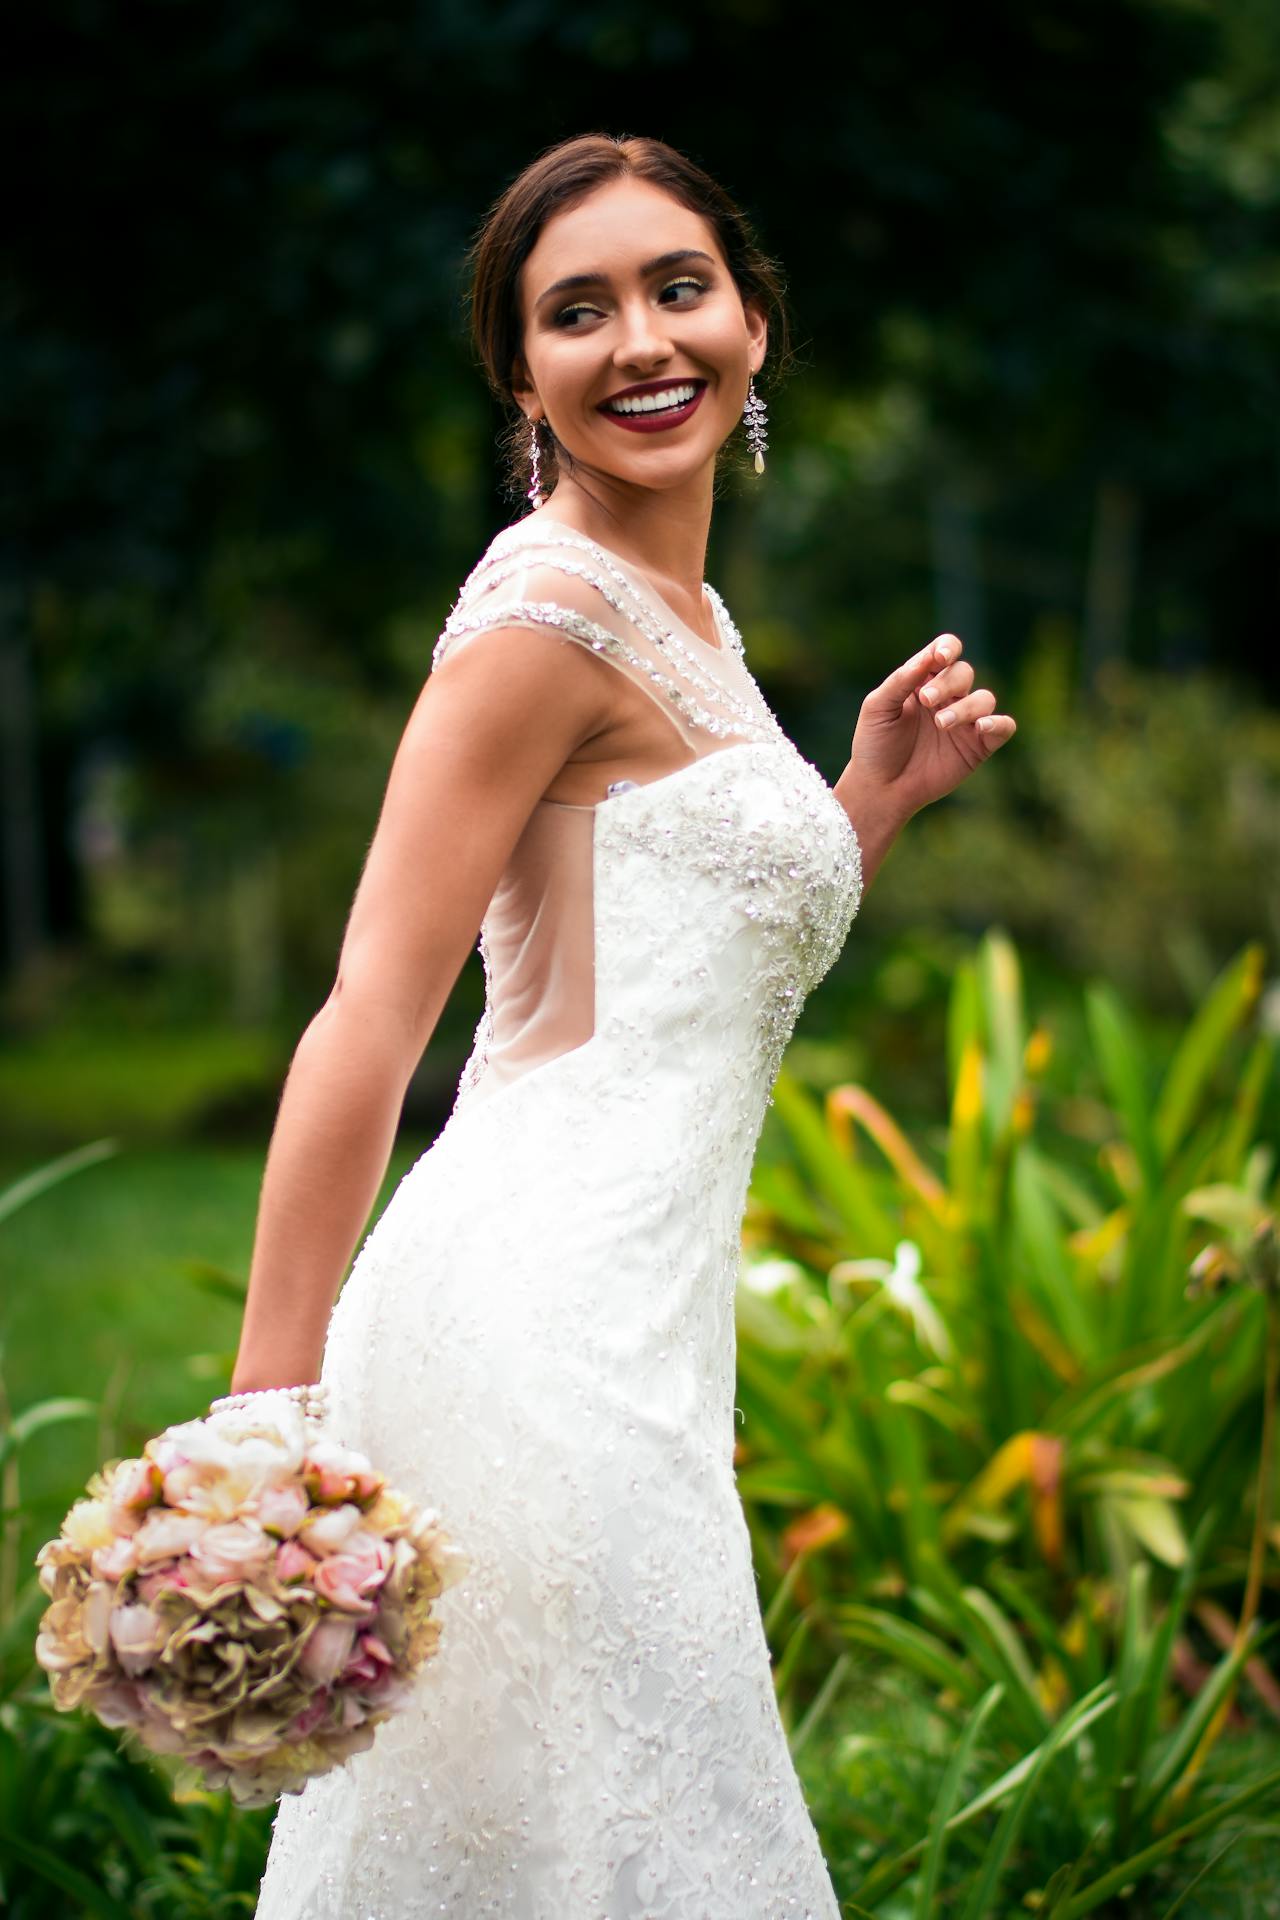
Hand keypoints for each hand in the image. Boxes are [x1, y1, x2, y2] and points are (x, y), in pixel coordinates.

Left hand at [847, 632, 1015, 823]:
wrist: (880, 788)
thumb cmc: (875, 745)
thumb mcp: (878, 707)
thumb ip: (901, 680)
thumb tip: (928, 656)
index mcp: (923, 681)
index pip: (945, 651)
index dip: (948, 648)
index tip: (940, 658)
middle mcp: (948, 697)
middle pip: (964, 672)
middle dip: (948, 683)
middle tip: (926, 700)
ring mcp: (965, 722)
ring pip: (984, 698)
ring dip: (966, 707)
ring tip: (941, 724)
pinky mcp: (979, 746)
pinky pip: (1003, 727)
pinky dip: (998, 723)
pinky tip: (980, 727)